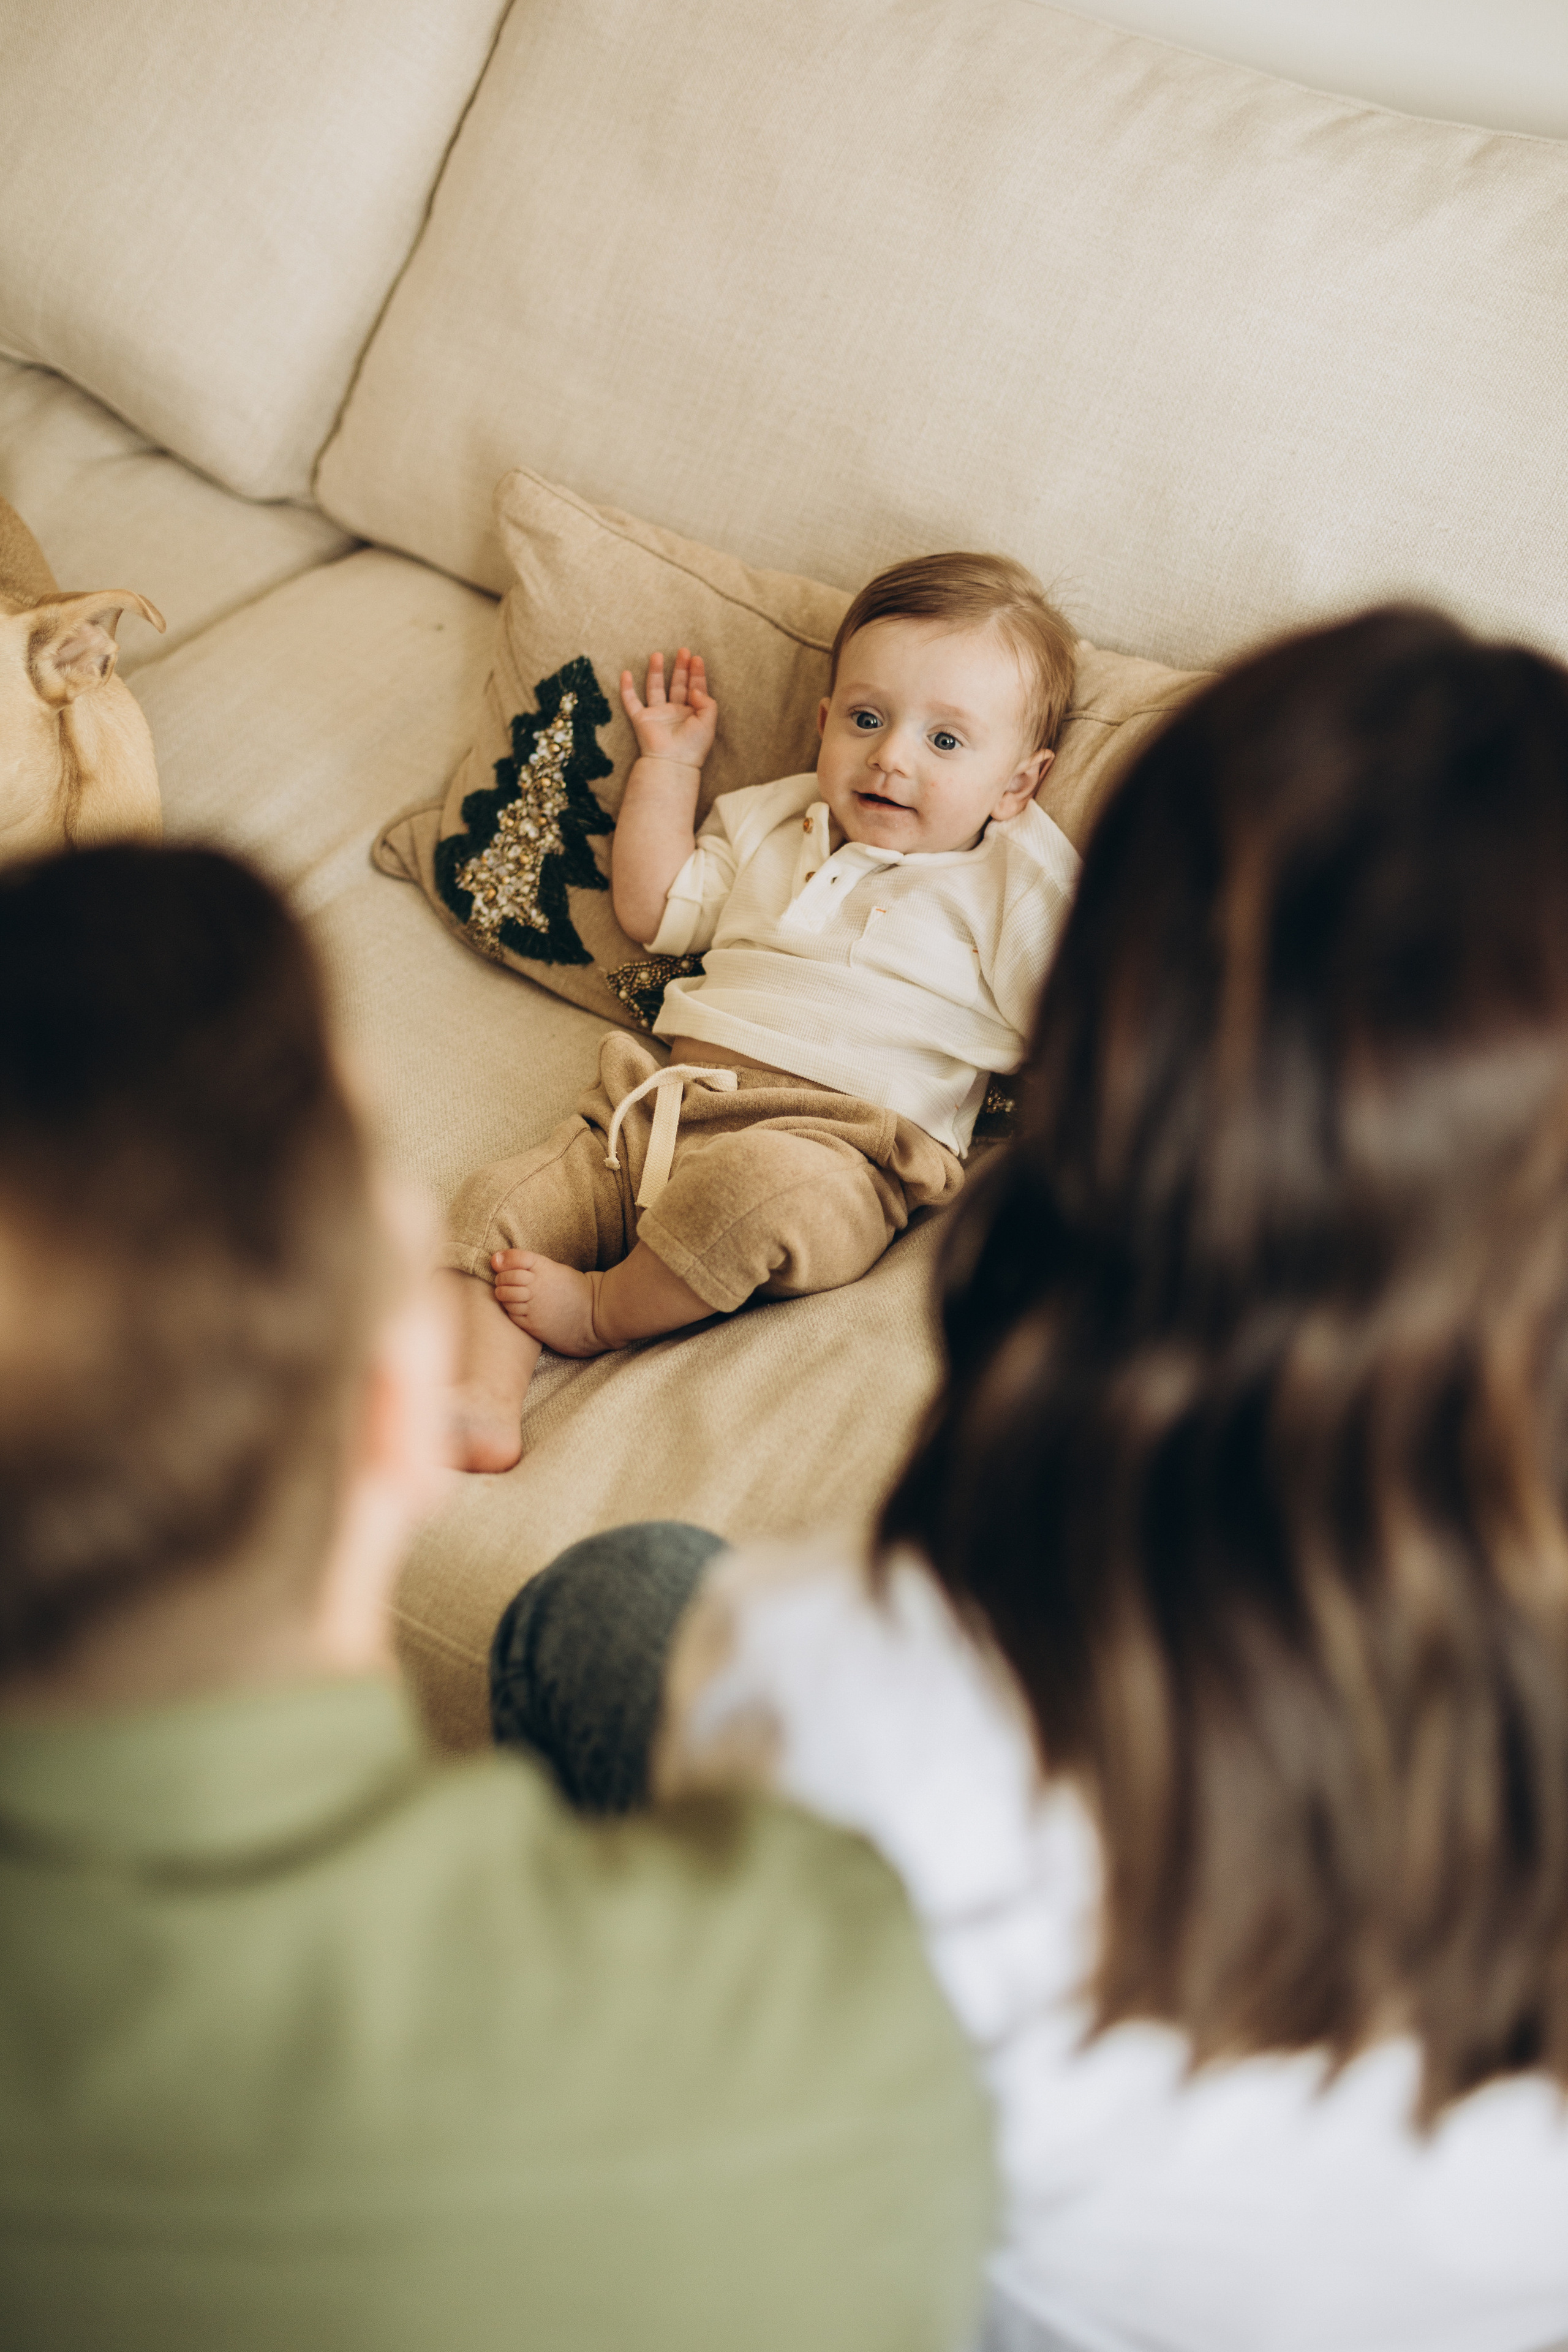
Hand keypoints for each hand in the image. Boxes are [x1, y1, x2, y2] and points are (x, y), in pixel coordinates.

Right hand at [619, 648, 717, 770]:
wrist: (673, 762)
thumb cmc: (693, 745)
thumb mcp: (709, 721)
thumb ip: (706, 701)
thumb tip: (694, 688)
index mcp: (692, 713)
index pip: (694, 689)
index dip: (696, 673)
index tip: (697, 658)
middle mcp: (674, 712)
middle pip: (677, 684)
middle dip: (680, 667)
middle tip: (683, 650)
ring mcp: (657, 715)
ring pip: (655, 688)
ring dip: (656, 671)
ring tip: (657, 654)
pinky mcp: (641, 720)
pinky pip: (631, 702)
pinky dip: (626, 689)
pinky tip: (625, 673)